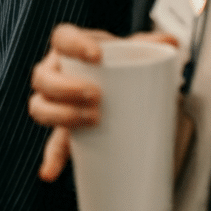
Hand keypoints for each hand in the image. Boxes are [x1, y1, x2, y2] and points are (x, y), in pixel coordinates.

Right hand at [29, 24, 177, 181]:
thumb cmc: (125, 70)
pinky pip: (54, 146)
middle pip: (43, 77)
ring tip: (91, 121)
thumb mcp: (137, 56)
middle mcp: (56, 73)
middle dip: (64, 87)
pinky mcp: (65, 131)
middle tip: (96, 96)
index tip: (97, 56)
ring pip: (39, 106)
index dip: (73, 44)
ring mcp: (56, 103)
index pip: (62, 38)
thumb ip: (151, 47)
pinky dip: (52, 159)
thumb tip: (171, 42)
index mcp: (71, 49)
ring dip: (59, 114)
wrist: (127, 94)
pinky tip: (50, 172)